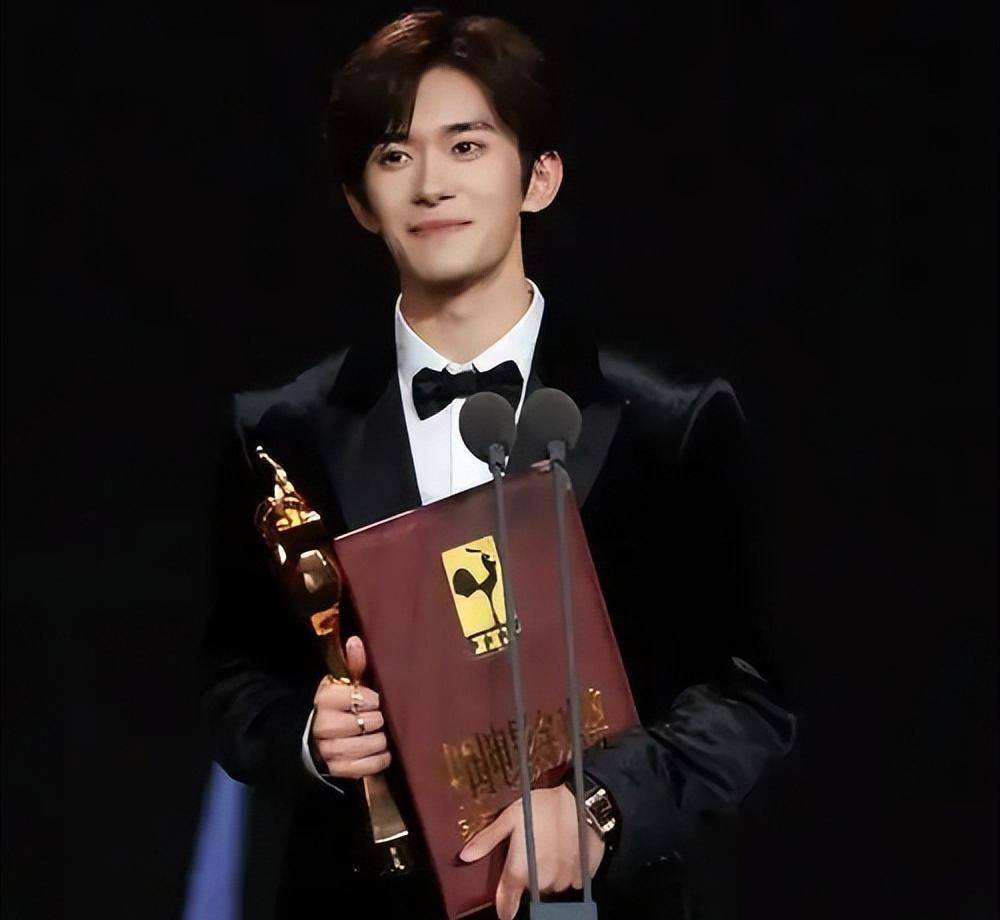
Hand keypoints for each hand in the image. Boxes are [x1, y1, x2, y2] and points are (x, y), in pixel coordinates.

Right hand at [309, 636, 389, 778]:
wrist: (310, 739)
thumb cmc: (335, 707)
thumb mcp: (340, 684)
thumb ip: (352, 664)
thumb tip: (355, 641)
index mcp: (324, 699)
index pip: (359, 697)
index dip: (372, 699)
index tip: (371, 700)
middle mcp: (324, 726)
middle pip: (368, 721)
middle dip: (377, 719)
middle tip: (375, 718)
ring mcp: (330, 751)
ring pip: (371, 744)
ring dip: (380, 739)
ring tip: (376, 733)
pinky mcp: (338, 770)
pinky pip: (369, 766)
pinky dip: (380, 758)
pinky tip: (379, 750)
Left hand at [459, 785, 604, 919]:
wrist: (581, 802)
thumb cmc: (543, 807)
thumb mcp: (510, 817)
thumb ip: (488, 840)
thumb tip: (465, 856)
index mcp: (521, 871)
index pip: (507, 903)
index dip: (504, 907)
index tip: (504, 908)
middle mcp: (542, 882)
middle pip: (531, 888)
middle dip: (530, 873)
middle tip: (533, 848)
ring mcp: (564, 881)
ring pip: (551, 883)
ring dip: (549, 871)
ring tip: (550, 845)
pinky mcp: (583, 876)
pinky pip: (571, 879)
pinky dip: (567, 869)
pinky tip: (566, 849)